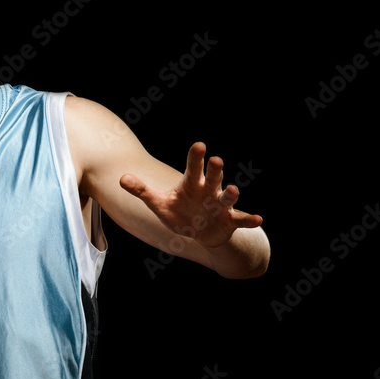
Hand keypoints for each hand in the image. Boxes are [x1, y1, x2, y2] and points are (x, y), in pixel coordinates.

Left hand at [119, 142, 262, 248]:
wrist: (200, 233)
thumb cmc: (179, 213)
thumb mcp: (158, 204)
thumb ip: (141, 190)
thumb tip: (121, 178)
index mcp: (191, 185)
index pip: (193, 168)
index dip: (196, 158)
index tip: (199, 145)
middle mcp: (209, 192)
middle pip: (212, 178)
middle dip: (214, 170)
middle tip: (216, 160)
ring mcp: (221, 206)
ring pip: (228, 197)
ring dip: (231, 194)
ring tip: (234, 189)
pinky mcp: (230, 221)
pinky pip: (242, 220)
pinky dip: (249, 220)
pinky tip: (258, 220)